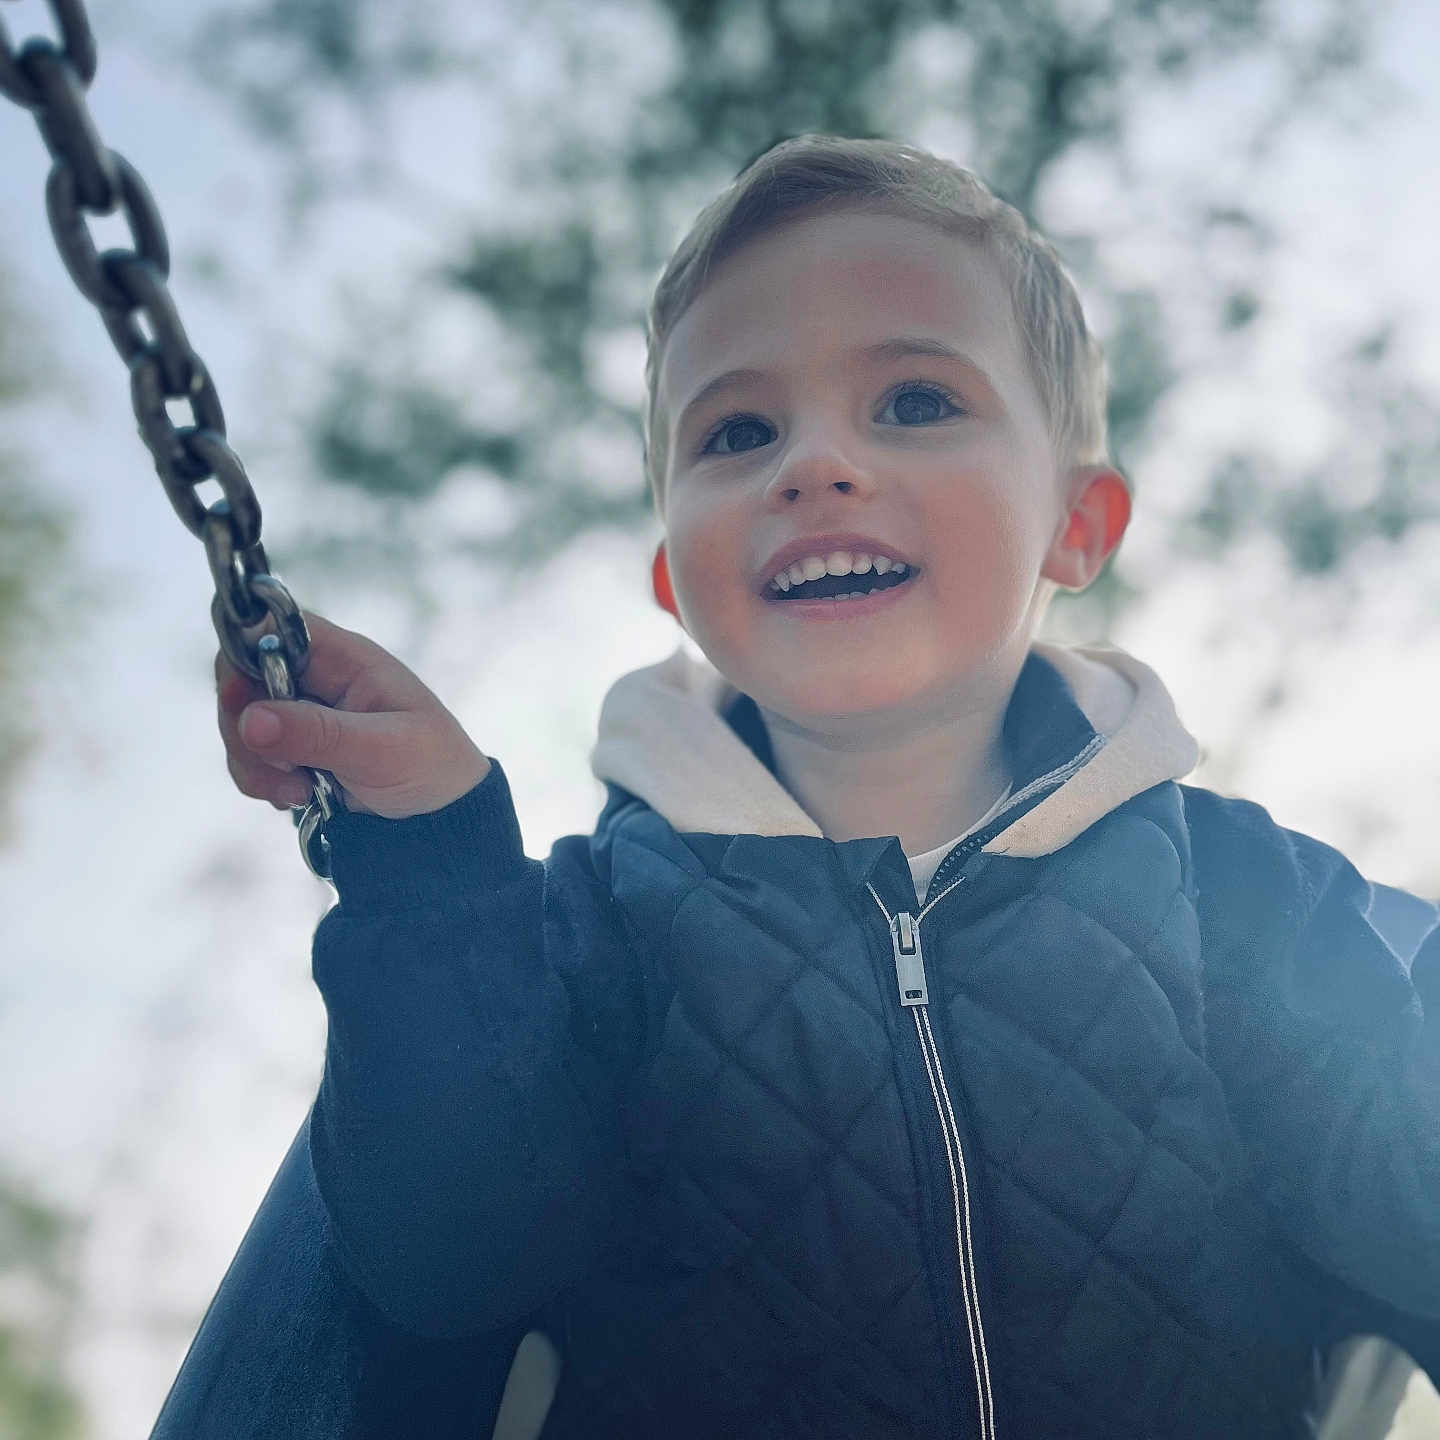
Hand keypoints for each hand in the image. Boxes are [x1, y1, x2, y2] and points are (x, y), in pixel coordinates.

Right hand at [215, 611, 490, 819]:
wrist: (442, 816)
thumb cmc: (429, 765)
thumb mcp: (380, 749)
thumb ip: (316, 734)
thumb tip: (250, 719)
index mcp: (343, 658)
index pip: (271, 629)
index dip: (243, 656)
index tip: (242, 699)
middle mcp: (315, 679)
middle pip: (242, 679)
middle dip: (245, 727)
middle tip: (281, 768)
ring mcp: (300, 714)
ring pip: (240, 723)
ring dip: (255, 764)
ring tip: (299, 792)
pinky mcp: (292, 749)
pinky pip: (250, 757)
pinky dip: (262, 782)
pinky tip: (300, 798)